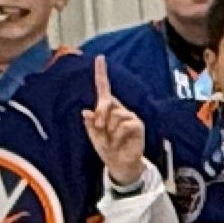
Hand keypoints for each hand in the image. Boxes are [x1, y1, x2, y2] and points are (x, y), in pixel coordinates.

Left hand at [83, 60, 148, 187]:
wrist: (120, 164)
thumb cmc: (107, 148)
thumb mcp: (94, 136)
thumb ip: (90, 124)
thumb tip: (86, 111)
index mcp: (107, 108)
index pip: (104, 88)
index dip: (101, 73)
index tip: (99, 58)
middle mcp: (119, 109)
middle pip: (106, 102)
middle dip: (100, 113)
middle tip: (98, 127)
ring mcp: (129, 116)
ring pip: (114, 115)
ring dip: (109, 130)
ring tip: (112, 140)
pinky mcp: (137, 125)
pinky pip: (124, 125)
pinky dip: (117, 135)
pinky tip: (119, 142)